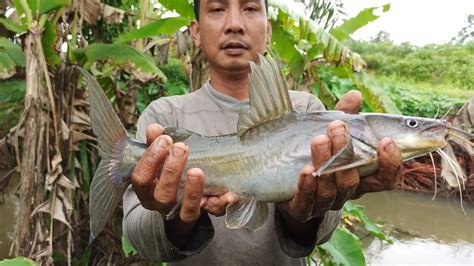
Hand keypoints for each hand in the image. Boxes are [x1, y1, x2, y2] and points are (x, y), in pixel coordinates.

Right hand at [131, 123, 237, 244]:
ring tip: (197, 171)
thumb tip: (154, 128)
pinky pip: (212, 213)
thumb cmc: (165, 171)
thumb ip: (155, 142)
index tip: (164, 140)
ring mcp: (182, 212)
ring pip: (186, 210)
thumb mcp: (159, 157)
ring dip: (193, 190)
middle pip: (163, 195)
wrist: (179, 201)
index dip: (151, 159)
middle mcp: (161, 204)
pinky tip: (230, 195)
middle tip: (182, 147)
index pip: (140, 178)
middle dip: (172, 170)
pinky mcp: (204, 214)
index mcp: (146, 189)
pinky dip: (221, 204)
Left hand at [277, 90, 401, 225]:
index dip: (390, 163)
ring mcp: (324, 202)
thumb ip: (345, 117)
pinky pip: (307, 201)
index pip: (386, 178)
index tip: (386, 141)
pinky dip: (308, 186)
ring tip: (319, 140)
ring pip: (331, 189)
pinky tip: (306, 170)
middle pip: (353, 179)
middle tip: (338, 127)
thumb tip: (355, 95)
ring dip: (327, 163)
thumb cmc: (319, 155)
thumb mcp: (332, 134)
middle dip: (347, 152)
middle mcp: (346, 192)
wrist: (288, 185)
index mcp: (361, 176)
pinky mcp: (302, 209)